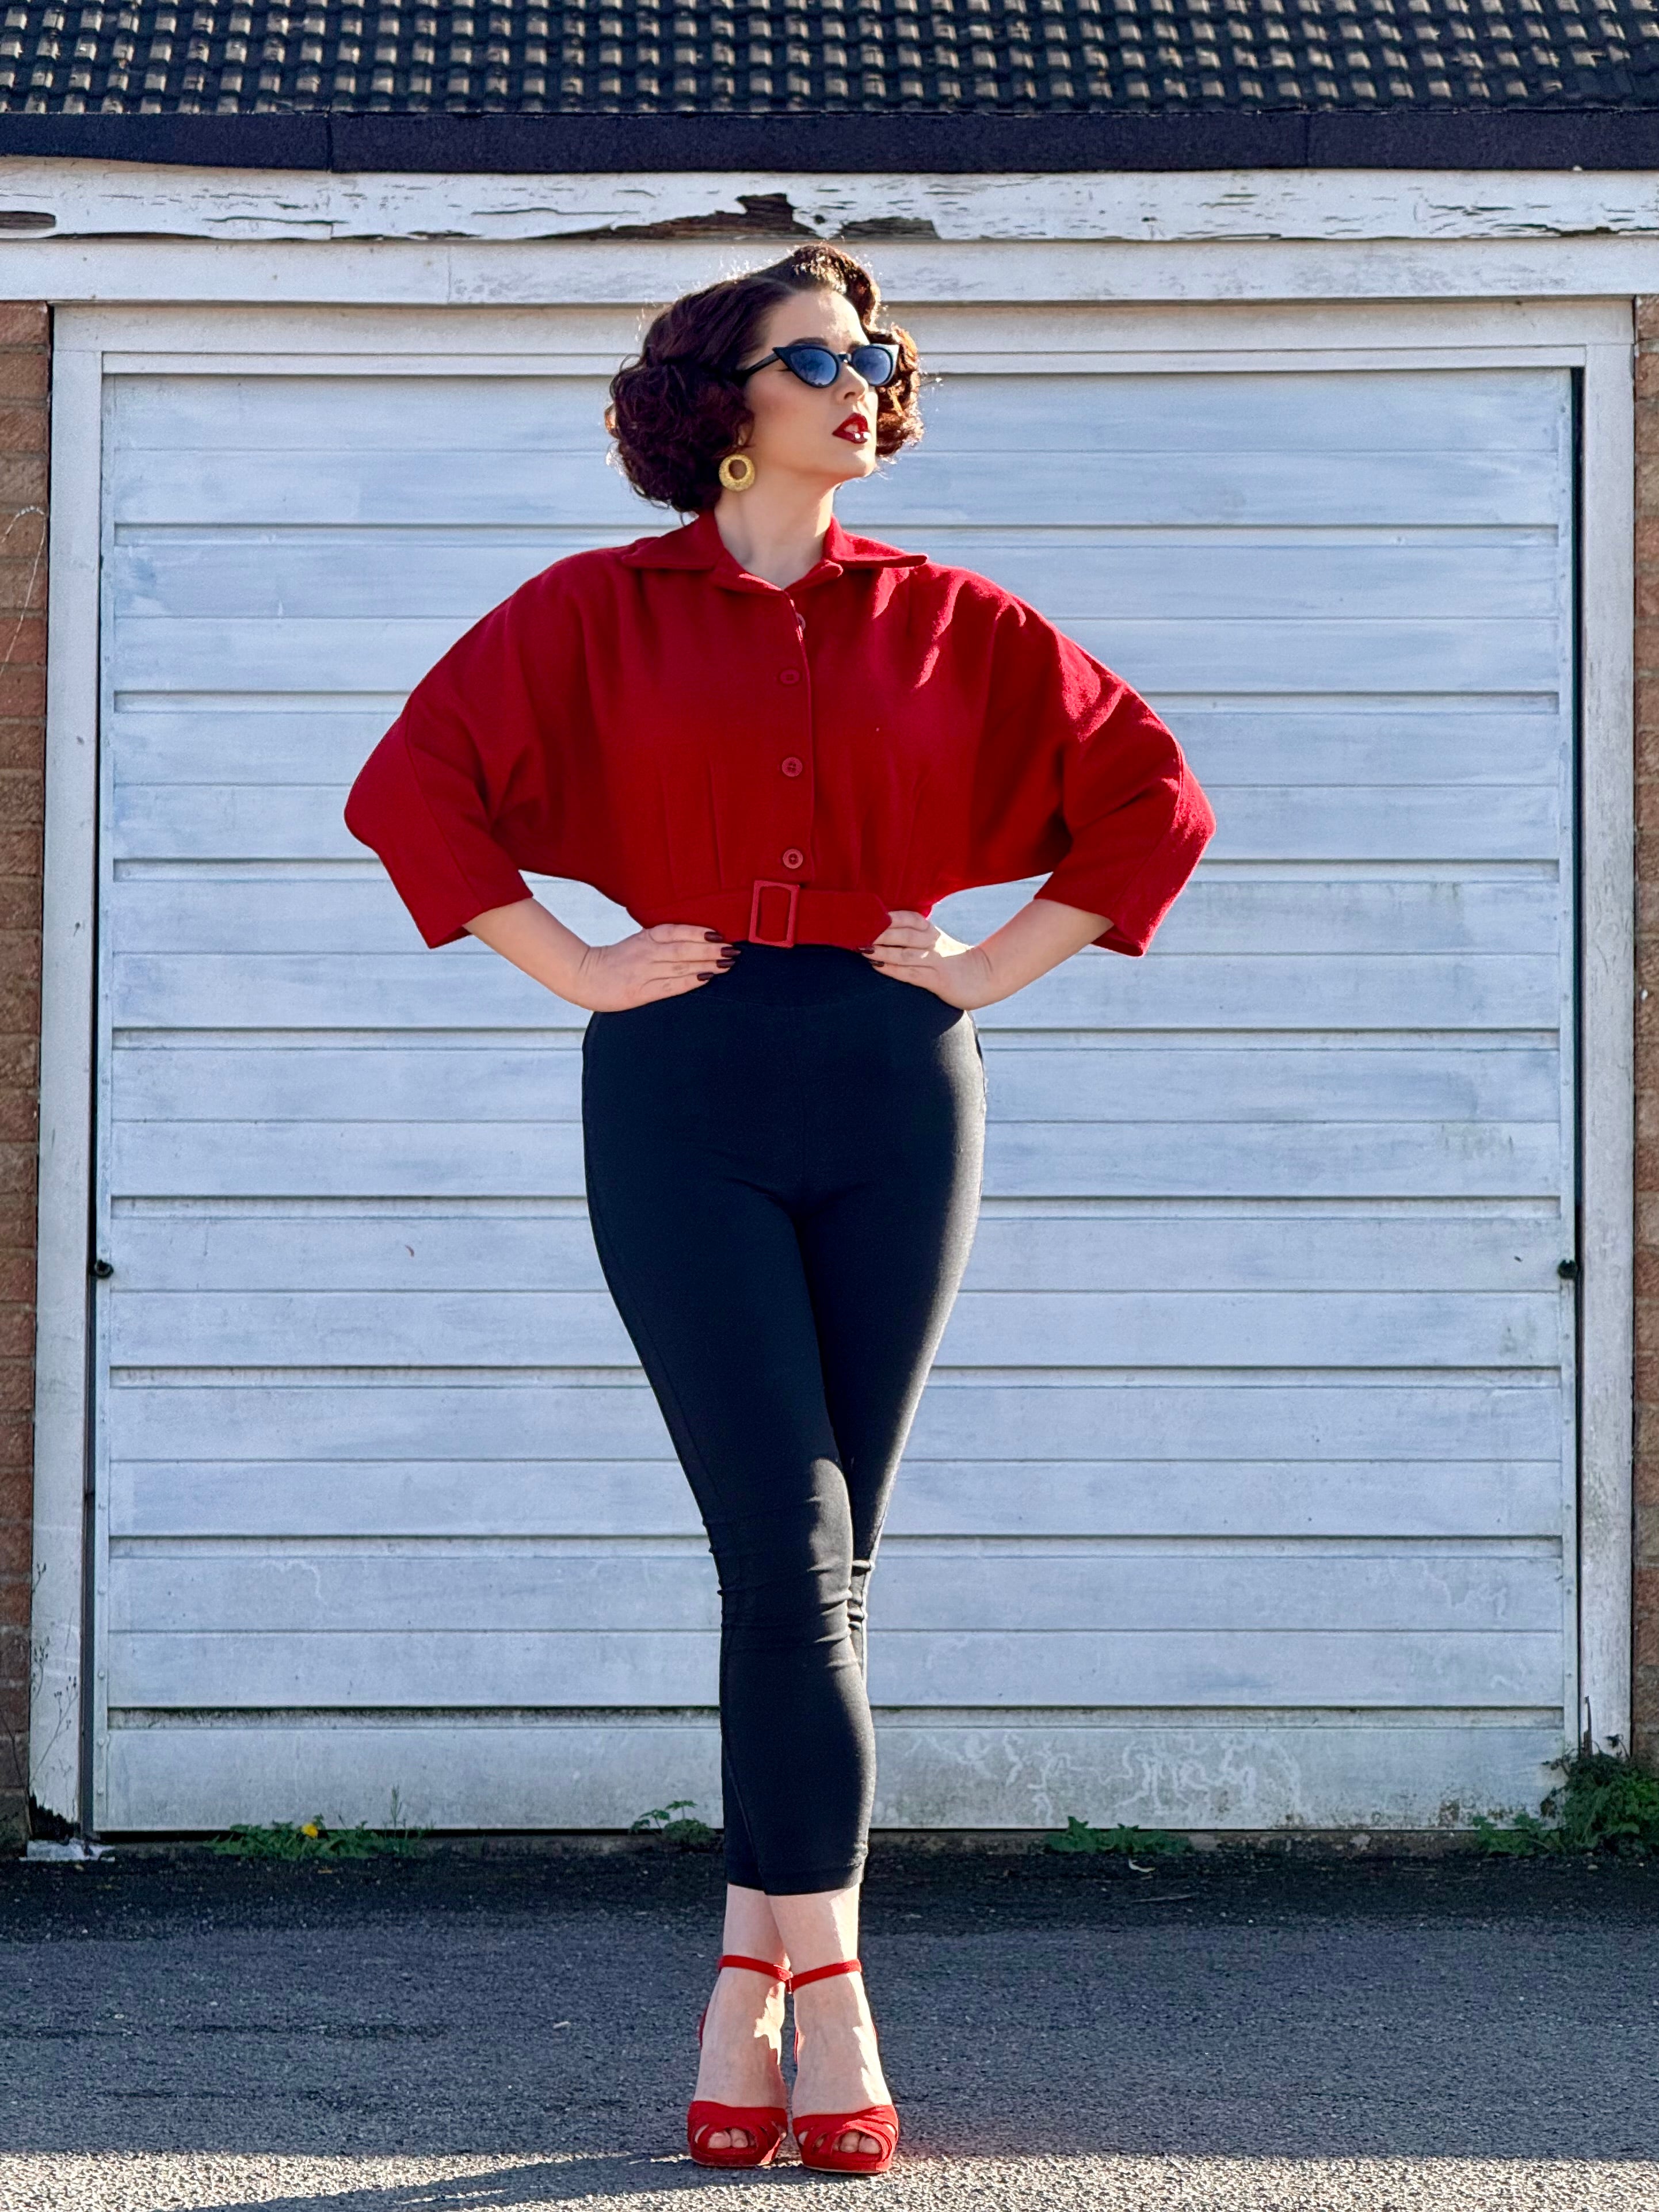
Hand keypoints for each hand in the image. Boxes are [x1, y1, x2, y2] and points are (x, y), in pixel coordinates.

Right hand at [569, 923, 736, 1011]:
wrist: (584, 976)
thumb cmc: (615, 961)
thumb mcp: (638, 944)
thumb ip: (663, 943)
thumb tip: (696, 942)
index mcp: (646, 938)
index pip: (676, 931)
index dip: (699, 932)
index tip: (720, 934)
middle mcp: (646, 953)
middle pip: (683, 949)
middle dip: (711, 950)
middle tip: (733, 950)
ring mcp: (644, 972)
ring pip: (680, 966)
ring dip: (707, 964)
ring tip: (727, 963)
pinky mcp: (641, 992)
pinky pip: (670, 985)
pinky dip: (690, 981)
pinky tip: (706, 978)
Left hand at [861, 910, 998, 1007]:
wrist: (983, 977)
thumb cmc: (952, 961)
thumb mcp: (936, 943)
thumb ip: (914, 936)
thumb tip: (883, 931)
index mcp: (932, 932)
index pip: (911, 918)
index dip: (891, 917)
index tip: (870, 915)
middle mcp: (933, 943)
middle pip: (904, 934)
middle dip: (880, 933)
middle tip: (857, 932)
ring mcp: (935, 961)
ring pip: (904, 953)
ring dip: (881, 951)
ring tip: (862, 948)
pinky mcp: (937, 980)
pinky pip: (911, 973)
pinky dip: (892, 969)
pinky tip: (877, 967)